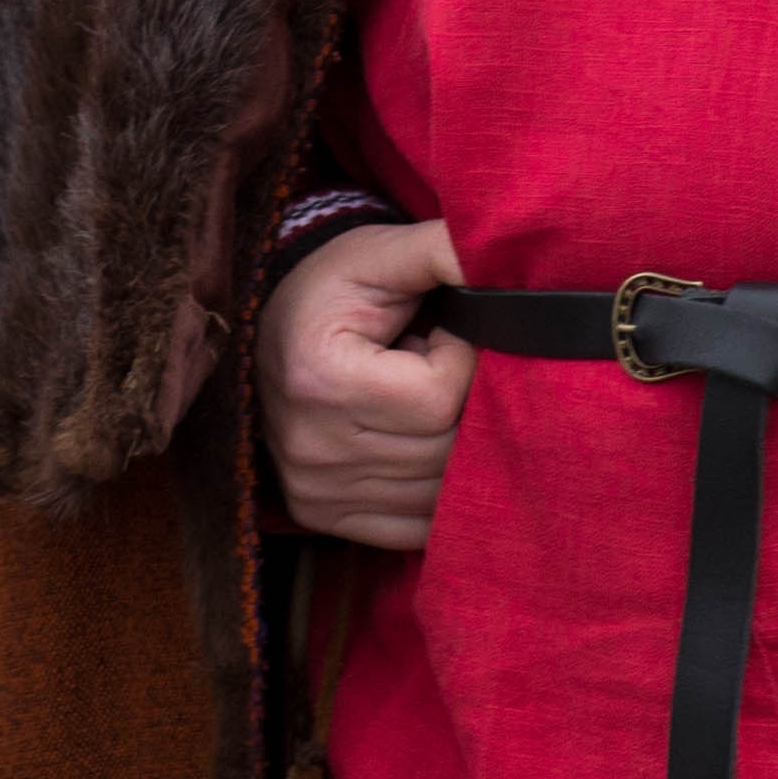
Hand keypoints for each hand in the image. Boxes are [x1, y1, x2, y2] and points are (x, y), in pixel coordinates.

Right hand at [258, 219, 469, 551]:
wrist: (274, 330)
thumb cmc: (334, 288)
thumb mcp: (379, 253)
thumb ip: (440, 250)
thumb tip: (504, 254)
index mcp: (318, 380)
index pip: (439, 398)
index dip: (460, 357)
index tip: (439, 330)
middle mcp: (309, 449)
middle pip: (444, 450)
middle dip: (461, 402)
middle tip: (434, 364)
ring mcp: (315, 492)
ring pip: (439, 493)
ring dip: (450, 444)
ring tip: (418, 399)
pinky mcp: (323, 518)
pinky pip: (416, 528)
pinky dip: (435, 493)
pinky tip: (418, 444)